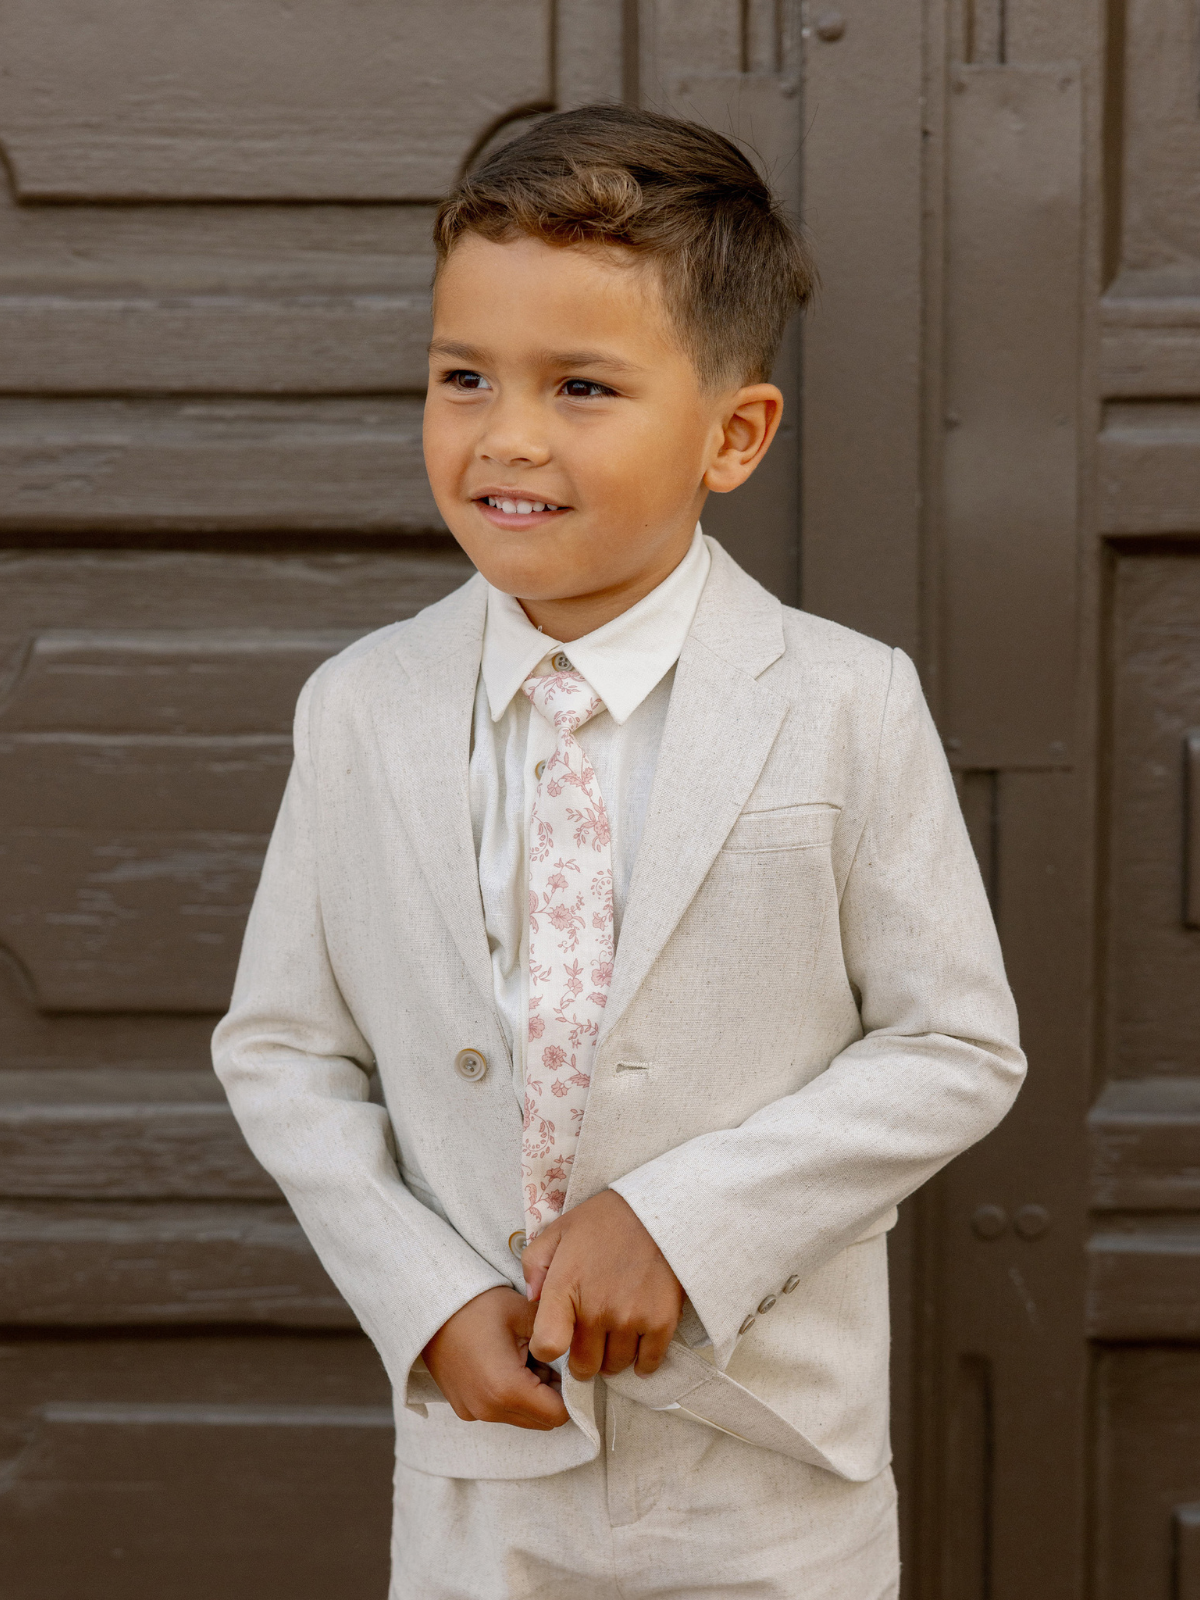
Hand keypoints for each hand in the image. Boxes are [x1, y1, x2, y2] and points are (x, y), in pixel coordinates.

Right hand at [421, 1286, 569, 1429]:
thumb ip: (558, 1336)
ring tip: (523, 1357)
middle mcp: (489, 1410)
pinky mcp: (463, 1409)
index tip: (568, 1367)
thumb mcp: (524, 1312)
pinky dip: (511, 1396)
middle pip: (541, 1421)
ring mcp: (473, 1413)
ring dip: (532, 1396)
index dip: (570, 1392)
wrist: (428, 1307)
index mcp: (507, 1389)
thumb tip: (580, 1352)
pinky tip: (505, 1363)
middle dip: (552, 1395)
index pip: (559, 1414)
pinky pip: (500, 1412)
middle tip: (546, 1358)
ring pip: (522, 1418)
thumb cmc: (477, 1305)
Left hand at [523, 1190, 684, 1380]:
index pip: (547, 1347)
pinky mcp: (661, 1322)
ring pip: (615, 1367)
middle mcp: (597, 1310)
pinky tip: (638, 1342)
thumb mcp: (559, 1231)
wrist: (658, 1210)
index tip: (557, 1339)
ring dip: (612, 1357)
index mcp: (566, 1288)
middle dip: (582, 1358)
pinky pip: (648, 1363)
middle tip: (590, 1339)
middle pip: (584, 1367)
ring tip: (614, 1334)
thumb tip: (532, 1300)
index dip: (547, 1350)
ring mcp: (630, 1319)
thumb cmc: (604, 1221)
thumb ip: (535, 1265)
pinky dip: (642, 1360)